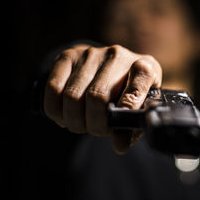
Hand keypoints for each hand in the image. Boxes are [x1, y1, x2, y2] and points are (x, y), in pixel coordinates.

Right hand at [43, 44, 161, 153]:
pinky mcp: (68, 55)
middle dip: (93, 124)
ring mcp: (92, 54)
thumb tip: (119, 145)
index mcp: (145, 68)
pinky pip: (53, 88)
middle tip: (96, 130)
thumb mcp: (136, 109)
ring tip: (81, 124)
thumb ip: (130, 129)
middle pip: (97, 97)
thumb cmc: (127, 93)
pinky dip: (56, 110)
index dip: (128, 106)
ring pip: (72, 95)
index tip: (116, 126)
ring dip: (74, 120)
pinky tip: (65, 115)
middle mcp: (118, 56)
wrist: (111, 67)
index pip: (138, 84)